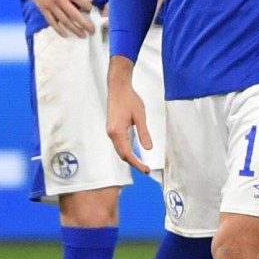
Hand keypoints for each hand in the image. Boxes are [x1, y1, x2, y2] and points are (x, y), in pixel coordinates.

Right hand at [16, 0, 94, 37]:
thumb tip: (89, 1)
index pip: (82, 2)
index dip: (89, 8)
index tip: (92, 11)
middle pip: (75, 15)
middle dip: (85, 24)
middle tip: (92, 31)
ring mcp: (50, 5)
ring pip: (64, 21)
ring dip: (74, 29)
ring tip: (82, 36)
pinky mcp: (42, 8)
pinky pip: (51, 21)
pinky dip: (59, 29)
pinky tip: (66, 35)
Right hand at [106, 55, 150, 173]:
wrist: (118, 87)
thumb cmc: (129, 99)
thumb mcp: (140, 116)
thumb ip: (144, 133)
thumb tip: (149, 148)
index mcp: (117, 132)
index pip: (127, 154)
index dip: (137, 164)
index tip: (146, 170)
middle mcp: (111, 133)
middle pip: (122, 154)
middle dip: (133, 163)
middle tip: (146, 169)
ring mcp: (110, 131)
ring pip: (119, 150)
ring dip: (129, 158)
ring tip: (141, 164)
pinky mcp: (112, 128)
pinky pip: (118, 144)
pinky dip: (125, 150)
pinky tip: (133, 152)